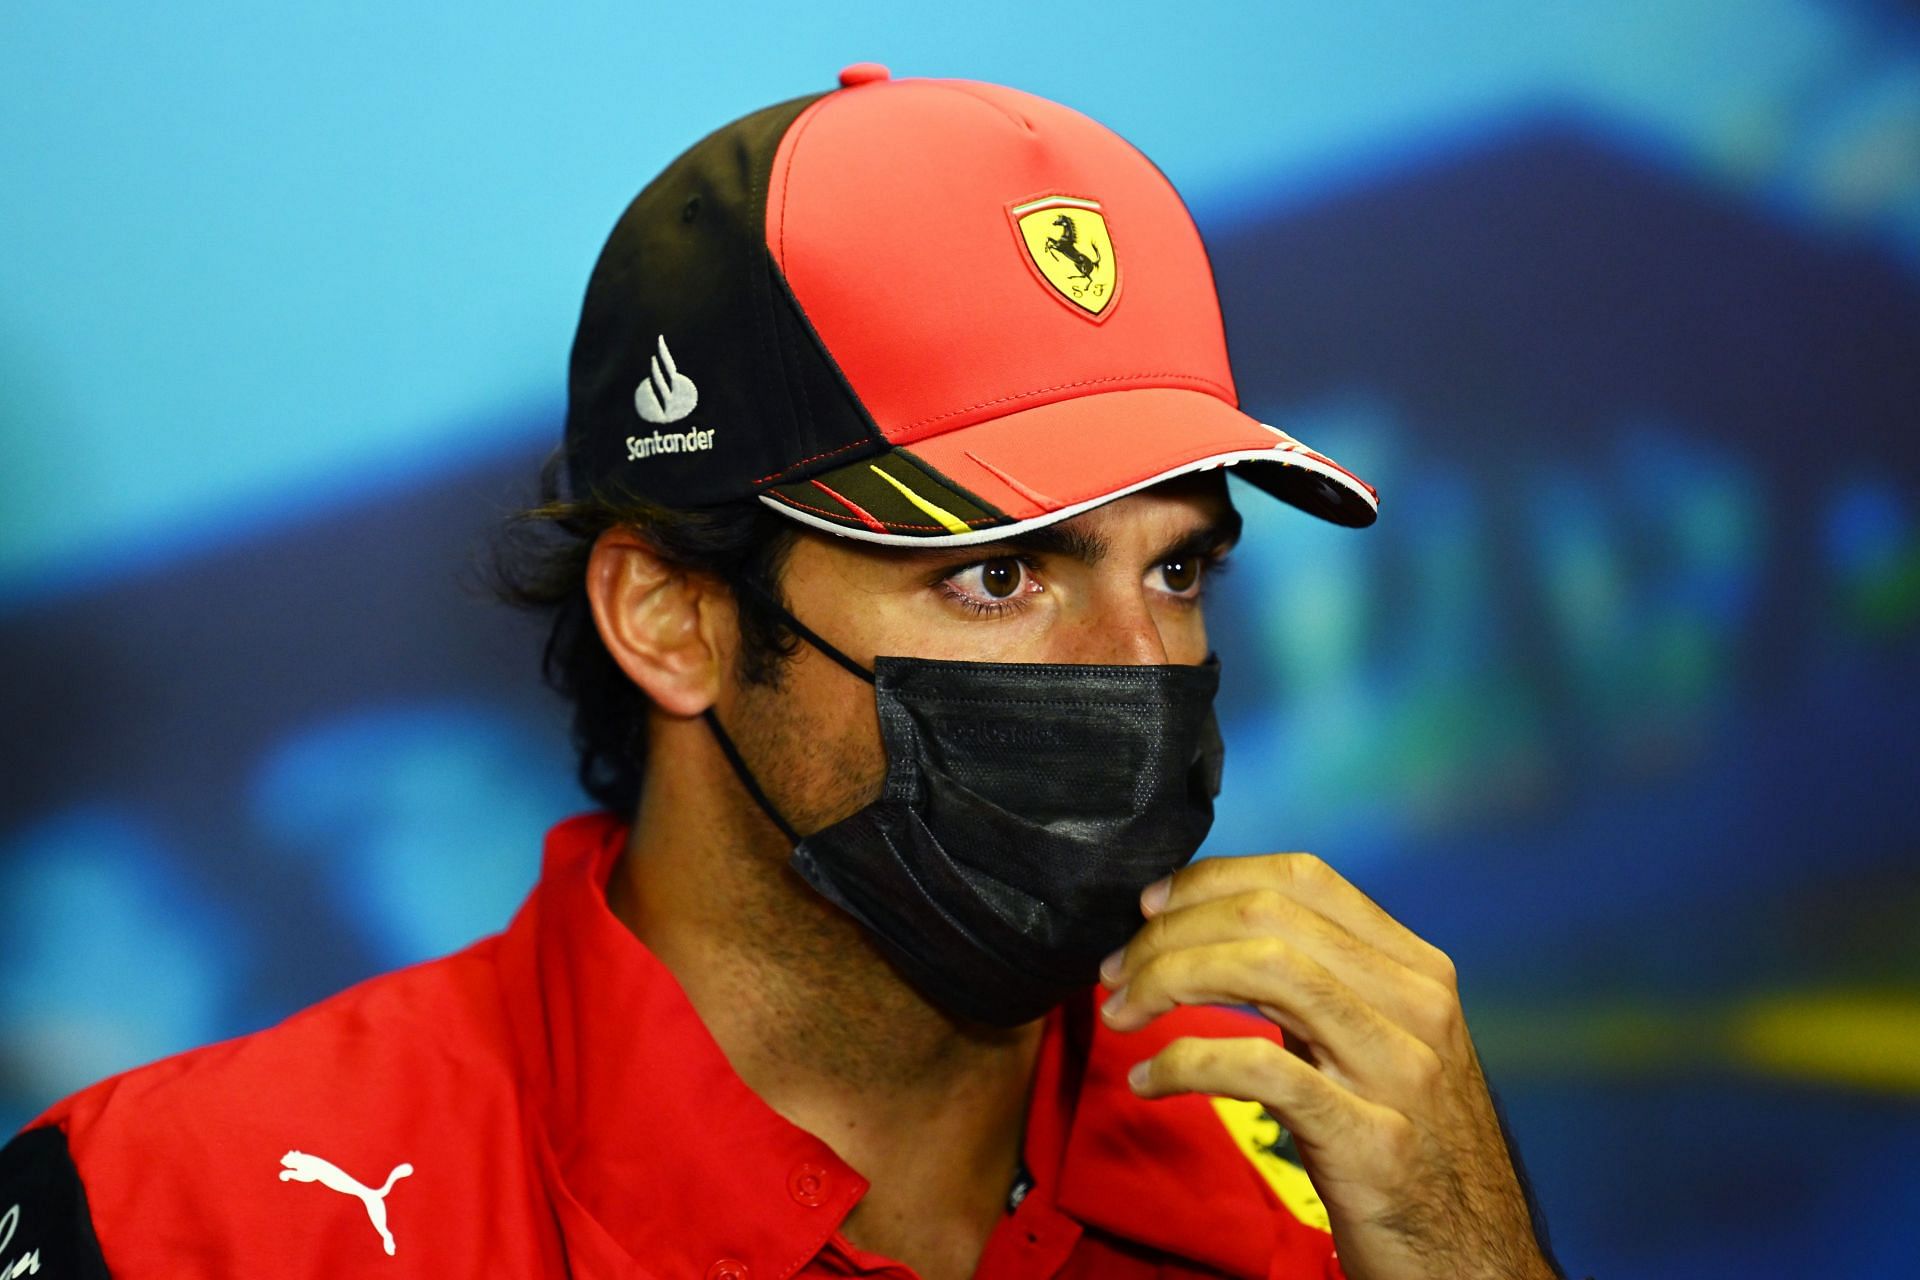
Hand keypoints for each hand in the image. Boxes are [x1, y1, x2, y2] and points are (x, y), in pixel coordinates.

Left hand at [1097, 853, 1555, 1279]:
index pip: (1303, 878)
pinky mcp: (1373, 1143)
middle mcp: (1417, 1006)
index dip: (1211, 880)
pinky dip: (1185, 1063)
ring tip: (1121, 1011)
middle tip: (1116, 970)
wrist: (1474, 1262)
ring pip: (1263, 969)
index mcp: (1416, 971)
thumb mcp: (1380, 1047)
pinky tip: (1149, 1079)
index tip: (1150, 908)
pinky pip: (1260, 1068)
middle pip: (1269, 917)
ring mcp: (1400, 1073)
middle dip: (1171, 933)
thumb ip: (1321, 987)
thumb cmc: (1409, 1149)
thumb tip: (1211, 936)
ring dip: (1168, 980)